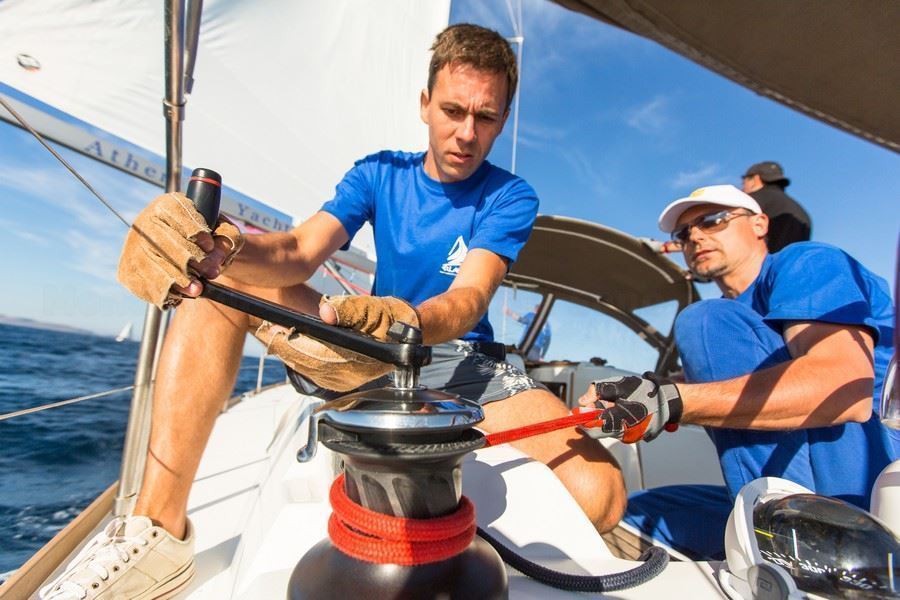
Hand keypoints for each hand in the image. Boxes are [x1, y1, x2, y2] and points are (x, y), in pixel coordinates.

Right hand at [116, 193, 242, 307]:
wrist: (191, 256)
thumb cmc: (211, 241)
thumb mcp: (225, 234)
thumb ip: (227, 239)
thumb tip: (214, 257)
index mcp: (169, 204)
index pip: (176, 212)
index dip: (193, 231)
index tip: (209, 246)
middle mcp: (145, 221)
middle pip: (161, 241)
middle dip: (188, 261)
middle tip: (211, 273)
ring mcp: (133, 246)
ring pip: (149, 265)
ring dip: (175, 280)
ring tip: (197, 289)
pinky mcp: (127, 269)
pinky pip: (140, 283)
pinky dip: (161, 292)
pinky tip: (178, 295)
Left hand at [255, 295, 419, 392]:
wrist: (408, 335)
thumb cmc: (394, 320)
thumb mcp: (376, 308)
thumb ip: (351, 309)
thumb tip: (326, 312)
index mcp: (357, 361)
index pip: (315, 354)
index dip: (291, 342)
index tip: (273, 329)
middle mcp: (348, 377)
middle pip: (305, 364)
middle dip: (282, 346)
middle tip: (263, 328)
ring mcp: (342, 382)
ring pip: (304, 369)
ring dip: (286, 352)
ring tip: (270, 333)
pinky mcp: (338, 380)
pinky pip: (310, 371)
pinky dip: (296, 358)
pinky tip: (287, 343)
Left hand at [578, 372, 682, 442]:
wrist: (668, 402)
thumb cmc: (645, 392)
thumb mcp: (619, 385)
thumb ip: (598, 391)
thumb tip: (582, 401)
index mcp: (620, 421)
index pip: (592, 426)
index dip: (582, 418)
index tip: (575, 411)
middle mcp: (624, 433)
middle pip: (597, 430)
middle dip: (592, 418)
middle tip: (591, 405)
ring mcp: (630, 437)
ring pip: (606, 430)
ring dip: (603, 418)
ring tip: (613, 403)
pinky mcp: (634, 437)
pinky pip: (617, 430)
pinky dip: (613, 421)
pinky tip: (621, 410)